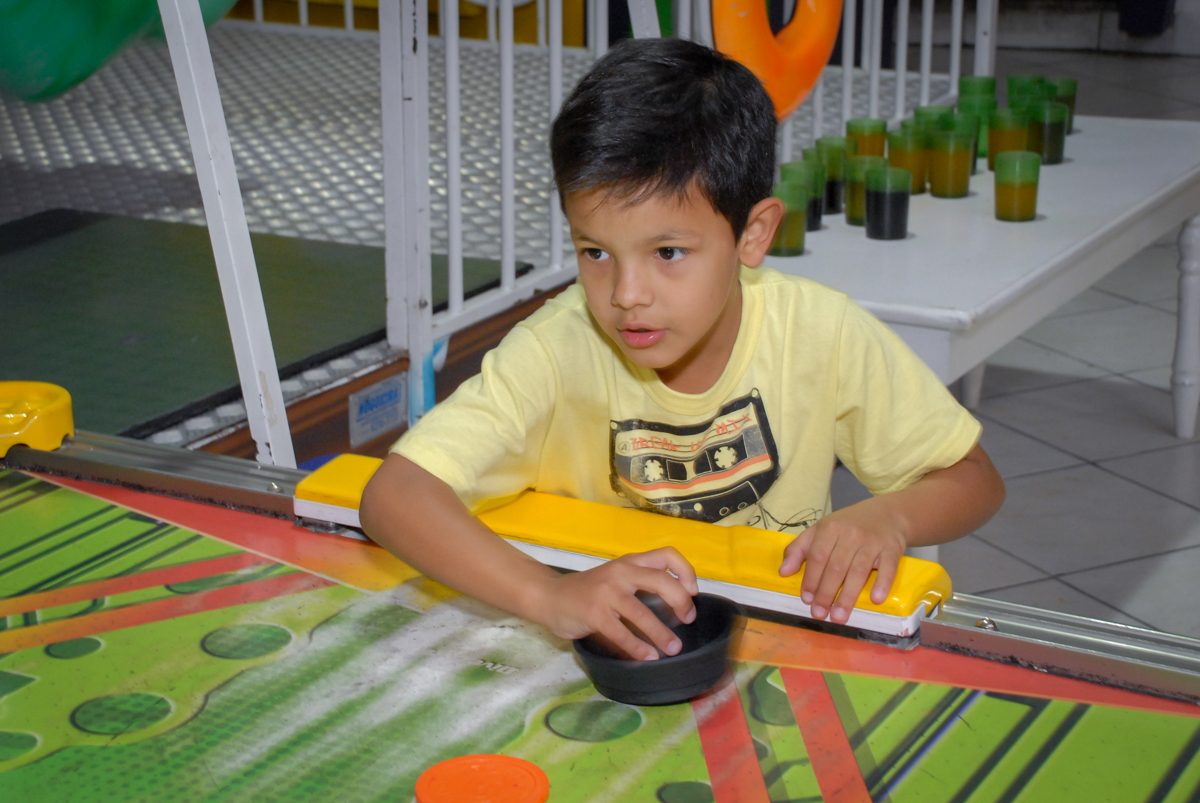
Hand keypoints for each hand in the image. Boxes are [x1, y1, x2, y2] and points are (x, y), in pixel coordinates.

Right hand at [528, 547, 698, 660]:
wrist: (550, 596)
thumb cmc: (588, 590)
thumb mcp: (616, 577)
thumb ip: (640, 582)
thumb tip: (677, 603)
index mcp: (630, 562)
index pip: (667, 554)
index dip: (686, 571)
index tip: (692, 591)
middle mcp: (621, 572)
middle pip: (662, 581)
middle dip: (681, 602)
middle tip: (687, 620)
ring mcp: (606, 592)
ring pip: (643, 613)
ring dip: (662, 634)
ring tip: (673, 649)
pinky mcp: (594, 614)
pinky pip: (622, 634)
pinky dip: (638, 648)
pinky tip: (647, 658)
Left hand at [778, 503, 905, 624]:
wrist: (887, 513)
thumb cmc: (848, 525)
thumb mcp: (820, 530)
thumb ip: (799, 549)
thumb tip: (783, 572)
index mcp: (830, 528)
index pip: (817, 557)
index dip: (810, 579)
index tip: (806, 599)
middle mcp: (851, 534)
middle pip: (836, 567)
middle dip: (826, 593)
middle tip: (819, 614)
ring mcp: (872, 541)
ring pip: (858, 571)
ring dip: (848, 596)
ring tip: (839, 616)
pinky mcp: (892, 549)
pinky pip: (888, 567)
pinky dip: (882, 583)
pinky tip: (875, 599)